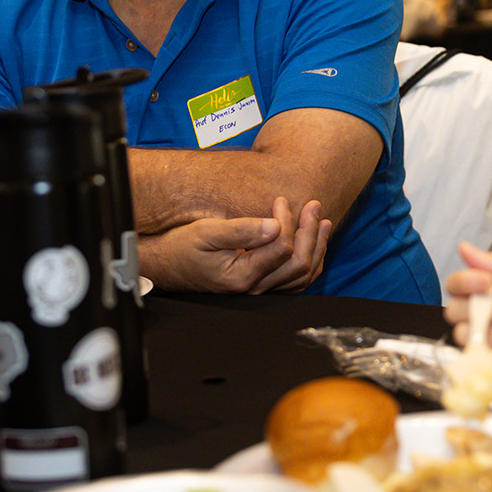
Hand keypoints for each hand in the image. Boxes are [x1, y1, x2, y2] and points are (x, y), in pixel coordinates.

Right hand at [140, 197, 330, 294]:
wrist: (168, 265)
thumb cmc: (183, 247)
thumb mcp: (207, 232)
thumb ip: (242, 230)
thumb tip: (276, 225)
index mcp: (242, 276)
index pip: (282, 249)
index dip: (288, 221)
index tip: (280, 200)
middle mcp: (254, 289)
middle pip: (299, 264)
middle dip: (310, 232)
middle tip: (313, 204)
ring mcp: (259, 291)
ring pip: (302, 275)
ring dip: (316, 247)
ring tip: (322, 222)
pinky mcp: (261, 287)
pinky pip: (295, 281)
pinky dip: (309, 261)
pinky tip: (314, 243)